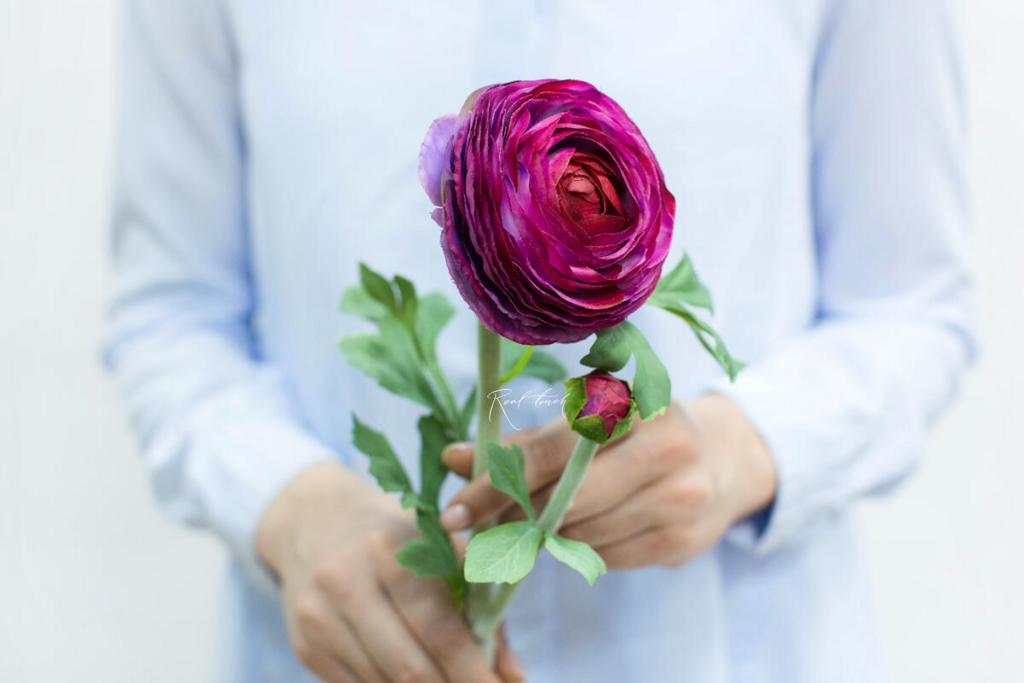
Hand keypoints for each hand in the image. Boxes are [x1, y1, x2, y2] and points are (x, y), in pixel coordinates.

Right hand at [256, 462, 524, 682]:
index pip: (439, 629)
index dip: (474, 670)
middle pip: (410, 668)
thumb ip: (482, 608)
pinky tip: (413, 682)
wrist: (314, 520)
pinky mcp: (304, 645)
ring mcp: (320, 618)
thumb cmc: (394, 536)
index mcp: (391, 552)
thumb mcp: (441, 550)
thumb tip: (513, 673)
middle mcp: (348, 584)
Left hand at [440, 394, 776, 568]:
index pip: (550, 449)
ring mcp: (682, 494)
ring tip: (540, 524)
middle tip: (481, 529)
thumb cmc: (635, 434)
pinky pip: (608, 558)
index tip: (454, 511)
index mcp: (633, 400)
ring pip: (584, 533)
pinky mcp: (685, 539)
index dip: (496, 483)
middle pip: (567, 497)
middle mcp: (665, 443)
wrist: (723, 459)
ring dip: (549, 536)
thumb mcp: (584, 423)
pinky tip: (586, 531)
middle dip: (515, 517)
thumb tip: (452, 459)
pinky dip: (583, 550)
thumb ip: (520, 444)